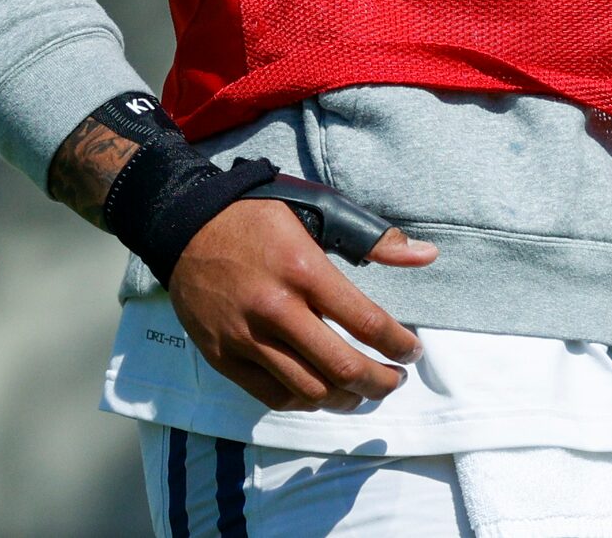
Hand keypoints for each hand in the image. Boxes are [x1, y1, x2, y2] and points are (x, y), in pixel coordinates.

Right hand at [167, 198, 438, 411]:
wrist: (184, 224)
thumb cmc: (257, 216)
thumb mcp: (318, 211)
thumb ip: (373, 239)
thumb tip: (427, 256)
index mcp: (303, 268)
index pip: (365, 321)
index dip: (398, 344)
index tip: (413, 352)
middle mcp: (275, 308)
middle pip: (341, 367)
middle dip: (381, 382)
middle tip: (396, 380)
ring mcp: (245, 337)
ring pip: (309, 391)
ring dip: (347, 399)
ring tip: (364, 391)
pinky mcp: (222, 356)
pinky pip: (272, 396)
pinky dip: (305, 401)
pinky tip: (323, 391)